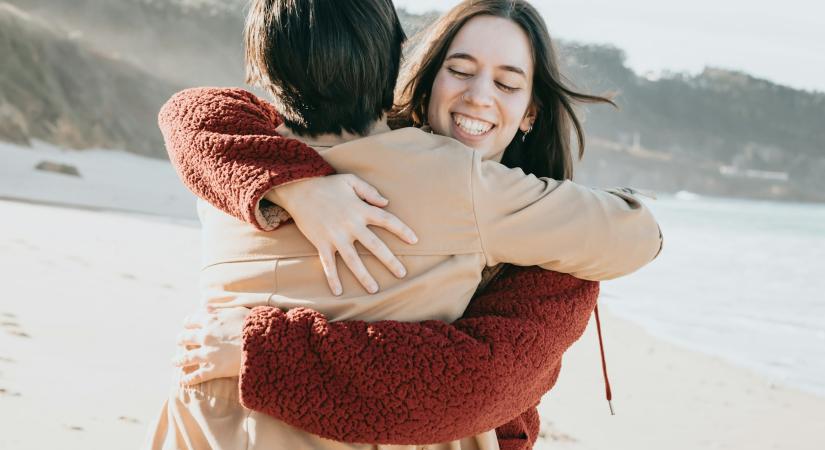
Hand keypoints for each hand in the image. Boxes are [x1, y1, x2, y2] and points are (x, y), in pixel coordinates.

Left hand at [173, 306, 248, 385]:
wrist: (263, 343)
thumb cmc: (256, 325)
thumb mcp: (238, 311)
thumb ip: (221, 310)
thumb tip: (208, 307)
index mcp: (211, 319)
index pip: (192, 319)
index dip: (188, 322)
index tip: (186, 325)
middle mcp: (206, 335)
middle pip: (186, 337)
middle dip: (181, 339)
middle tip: (179, 341)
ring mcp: (208, 353)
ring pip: (187, 357)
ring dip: (179, 360)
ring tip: (174, 361)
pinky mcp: (213, 369)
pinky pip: (197, 376)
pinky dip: (188, 379)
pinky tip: (183, 381)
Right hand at [265, 174, 417, 294]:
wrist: (298, 189)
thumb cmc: (326, 184)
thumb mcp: (350, 180)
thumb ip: (369, 191)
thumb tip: (386, 203)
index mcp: (360, 209)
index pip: (387, 220)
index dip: (402, 230)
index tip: (415, 241)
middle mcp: (350, 225)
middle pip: (375, 245)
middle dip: (390, 261)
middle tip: (402, 274)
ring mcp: (335, 236)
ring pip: (353, 260)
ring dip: (364, 276)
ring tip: (375, 290)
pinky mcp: (321, 243)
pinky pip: (328, 264)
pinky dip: (333, 278)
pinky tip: (338, 291)